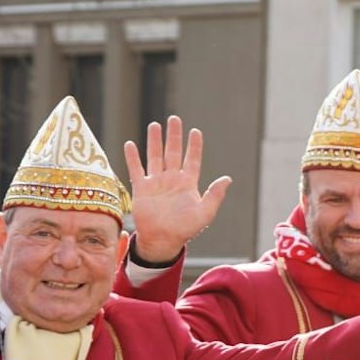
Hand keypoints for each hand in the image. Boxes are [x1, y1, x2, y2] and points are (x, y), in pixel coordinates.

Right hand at [122, 116, 231, 263]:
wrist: (163, 240)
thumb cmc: (186, 229)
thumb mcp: (205, 212)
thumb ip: (215, 194)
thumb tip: (228, 178)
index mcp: (188, 184)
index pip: (192, 160)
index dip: (194, 146)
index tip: (195, 131)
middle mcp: (172, 180)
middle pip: (173, 152)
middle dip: (174, 136)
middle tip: (174, 119)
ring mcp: (156, 182)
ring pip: (155, 156)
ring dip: (154, 141)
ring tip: (155, 125)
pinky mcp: (141, 188)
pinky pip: (136, 169)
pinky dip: (133, 157)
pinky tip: (131, 144)